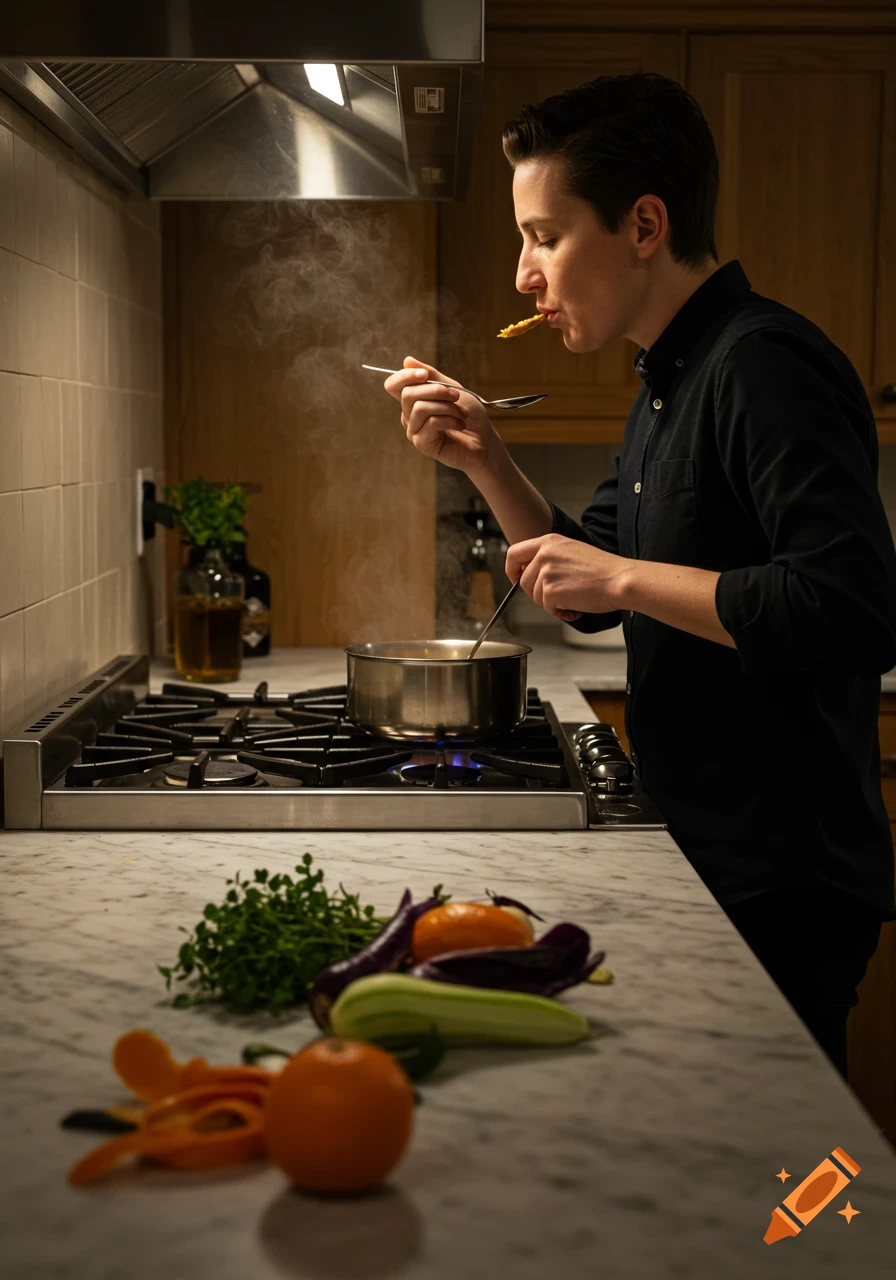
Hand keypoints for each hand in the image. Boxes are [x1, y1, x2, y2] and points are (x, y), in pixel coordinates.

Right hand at [383, 355, 498, 474]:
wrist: (484, 441)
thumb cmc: (469, 416)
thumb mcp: (452, 388)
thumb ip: (432, 376)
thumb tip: (407, 360)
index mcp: (414, 400)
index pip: (394, 385)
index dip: (405, 376)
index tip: (425, 374)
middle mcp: (409, 416)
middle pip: (407, 394)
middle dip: (436, 390)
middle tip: (456, 396)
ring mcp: (414, 431)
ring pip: (420, 408)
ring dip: (447, 407)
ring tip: (462, 413)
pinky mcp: (422, 444)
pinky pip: (431, 422)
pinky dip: (450, 420)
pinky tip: (460, 425)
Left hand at [506, 534, 632, 621]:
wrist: (619, 580)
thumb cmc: (603, 570)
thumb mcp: (571, 551)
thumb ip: (550, 558)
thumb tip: (532, 574)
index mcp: (548, 541)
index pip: (514, 554)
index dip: (511, 570)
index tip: (516, 578)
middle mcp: (544, 554)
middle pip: (523, 581)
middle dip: (538, 593)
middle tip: (560, 595)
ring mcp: (546, 572)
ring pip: (535, 596)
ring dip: (552, 603)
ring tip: (574, 599)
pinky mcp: (550, 591)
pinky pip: (547, 608)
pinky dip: (562, 613)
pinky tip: (577, 607)